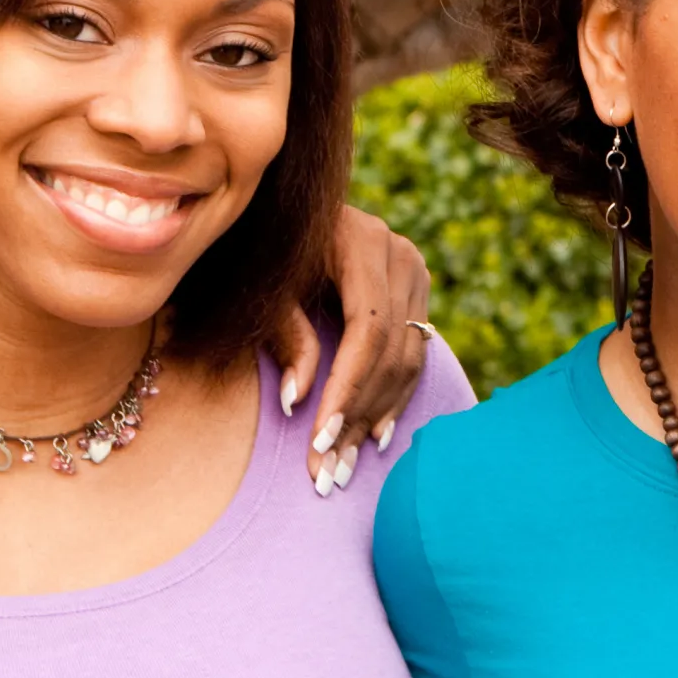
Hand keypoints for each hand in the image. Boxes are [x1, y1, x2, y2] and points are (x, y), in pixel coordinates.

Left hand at [279, 205, 435, 488]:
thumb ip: (286, 338)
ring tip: (345, 462)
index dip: (346, 388)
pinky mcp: (416, 290)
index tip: (320, 439)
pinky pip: (413, 352)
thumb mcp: (266, 287)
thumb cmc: (261, 246)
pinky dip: (392, 395)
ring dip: (375, 414)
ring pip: (408, 357)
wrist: (281, 208)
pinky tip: (373, 434)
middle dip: (358, 413)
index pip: (368, 331)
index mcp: (362, 242)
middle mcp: (401, 254)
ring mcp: (415, 271)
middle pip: (391, 350)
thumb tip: (297, 402)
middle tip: (329, 469)